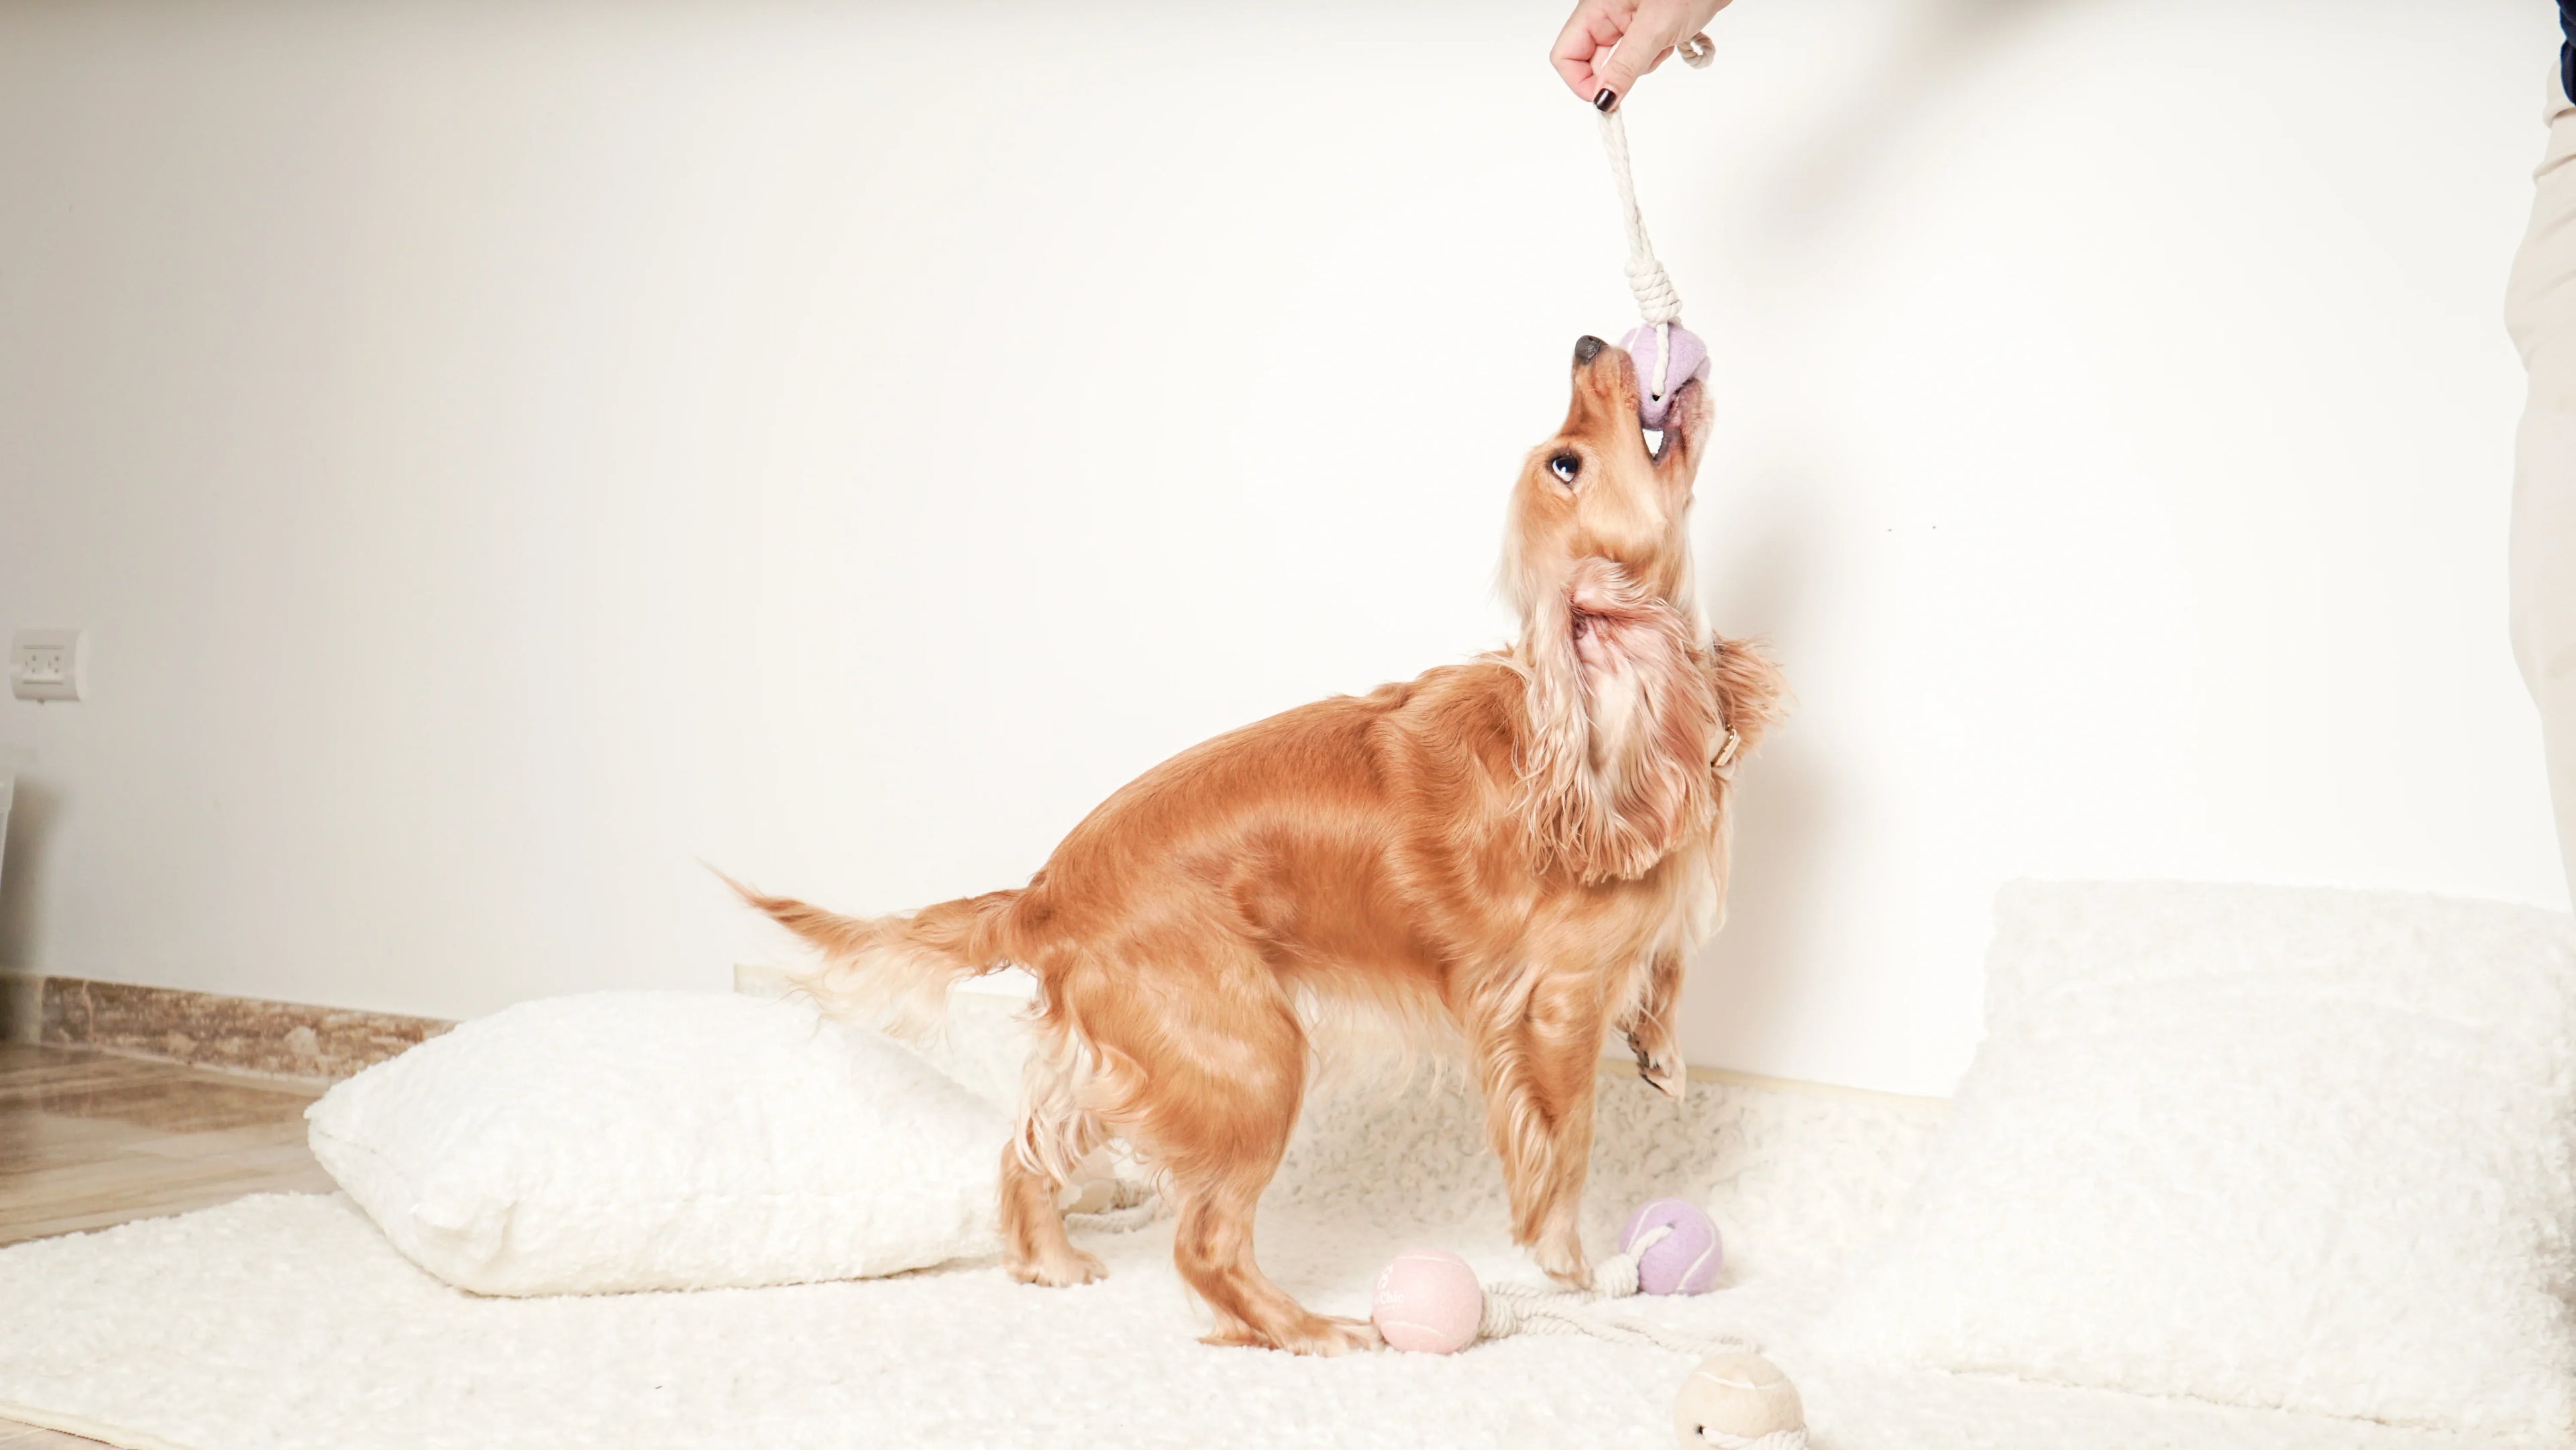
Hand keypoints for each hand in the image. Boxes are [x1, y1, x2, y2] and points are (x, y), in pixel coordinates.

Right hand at [1550, 0, 1731, 109]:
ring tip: (1662, 45)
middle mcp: (1604, 16)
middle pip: (1590, 62)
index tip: (1606, 99)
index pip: (1565, 55)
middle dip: (1617, 73)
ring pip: (1616, 64)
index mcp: (1595, 9)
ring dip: (1640, 65)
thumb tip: (1603, 100)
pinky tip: (1669, 42)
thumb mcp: (1654, 30)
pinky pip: (1637, 58)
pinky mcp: (1643, 29)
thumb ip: (1625, 66)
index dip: (1581, 82)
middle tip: (1644, 66)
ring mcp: (1624, 23)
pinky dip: (1653, 57)